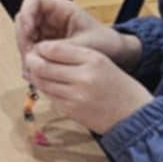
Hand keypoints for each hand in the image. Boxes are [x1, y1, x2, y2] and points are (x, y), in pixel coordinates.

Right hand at [14, 0, 138, 70]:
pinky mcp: (46, 46)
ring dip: (25, 52)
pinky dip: (31, 61)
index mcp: (62, 9)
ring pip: (24, 37)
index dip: (27, 13)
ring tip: (32, 70)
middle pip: (24, 20)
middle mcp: (51, 18)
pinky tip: (35, 74)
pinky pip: (31, 50)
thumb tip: (35, 55)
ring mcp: (46, 31)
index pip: (33, 0)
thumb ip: (60, 49)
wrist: (116, 54)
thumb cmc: (106, 43)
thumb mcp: (85, 45)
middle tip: (29, 57)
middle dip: (23, 38)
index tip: (30, 31)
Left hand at [22, 39, 151, 135]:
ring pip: (43, 83)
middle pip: (44, 66)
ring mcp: (76, 96)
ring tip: (35, 71)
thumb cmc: (118, 85)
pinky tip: (47, 85)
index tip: (38, 47)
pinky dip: (45, 90)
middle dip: (32, 62)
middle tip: (29, 59)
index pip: (56, 49)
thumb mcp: (102, 61)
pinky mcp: (71, 111)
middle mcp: (83, 77)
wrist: (133, 114)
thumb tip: (45, 51)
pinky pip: (50, 97)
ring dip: (35, 76)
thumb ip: (76, 55)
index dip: (41, 47)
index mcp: (93, 60)